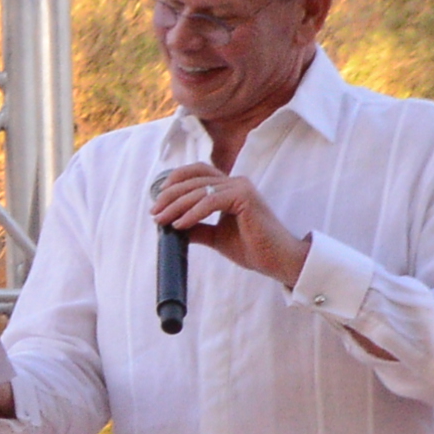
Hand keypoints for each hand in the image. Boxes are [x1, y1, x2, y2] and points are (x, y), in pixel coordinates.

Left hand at [149, 165, 305, 287]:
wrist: (278, 260)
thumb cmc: (253, 248)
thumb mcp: (217, 236)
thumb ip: (198, 228)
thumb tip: (173, 226)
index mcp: (230, 187)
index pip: (197, 172)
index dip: (174, 181)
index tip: (158, 200)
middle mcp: (236, 182)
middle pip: (193, 179)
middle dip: (169, 195)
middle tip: (154, 212)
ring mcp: (242, 187)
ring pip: (199, 190)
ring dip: (176, 205)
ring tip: (162, 220)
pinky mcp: (245, 198)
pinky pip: (210, 201)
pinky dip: (192, 212)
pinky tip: (180, 224)